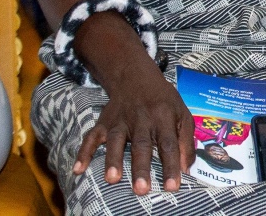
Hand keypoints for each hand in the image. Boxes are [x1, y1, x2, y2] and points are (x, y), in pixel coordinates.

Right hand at [73, 69, 193, 194]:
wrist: (136, 77)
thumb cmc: (163, 100)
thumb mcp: (182, 113)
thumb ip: (186, 141)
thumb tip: (187, 168)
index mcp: (164, 117)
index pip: (168, 144)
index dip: (171, 166)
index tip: (172, 187)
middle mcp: (142, 119)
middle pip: (142, 145)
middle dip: (141, 168)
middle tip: (141, 189)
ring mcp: (120, 120)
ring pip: (116, 140)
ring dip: (113, 159)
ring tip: (112, 179)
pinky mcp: (104, 122)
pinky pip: (91, 137)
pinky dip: (84, 152)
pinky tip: (78, 169)